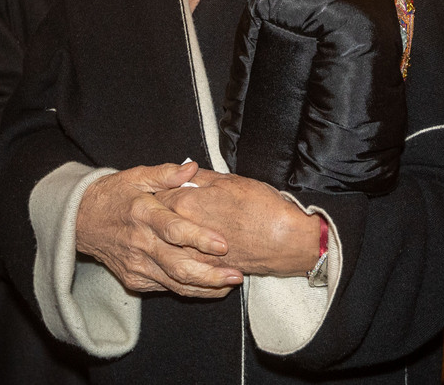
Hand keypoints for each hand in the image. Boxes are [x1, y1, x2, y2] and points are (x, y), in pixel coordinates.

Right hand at [75, 161, 241, 297]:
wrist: (80, 220)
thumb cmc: (113, 195)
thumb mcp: (136, 176)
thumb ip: (166, 174)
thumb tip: (193, 168)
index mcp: (142, 213)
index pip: (173, 230)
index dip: (199, 239)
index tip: (223, 244)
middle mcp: (140, 242)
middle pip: (178, 266)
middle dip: (211, 274)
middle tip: (237, 274)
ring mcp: (136, 264)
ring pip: (175, 283)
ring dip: (205, 286)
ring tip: (230, 282)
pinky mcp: (134, 279)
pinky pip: (166, 288)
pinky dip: (189, 289)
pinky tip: (209, 285)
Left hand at [156, 170, 320, 276]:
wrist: (286, 239)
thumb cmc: (261, 206)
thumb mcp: (228, 180)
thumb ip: (198, 177)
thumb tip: (183, 172)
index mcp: (186, 203)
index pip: (157, 197)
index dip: (157, 194)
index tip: (158, 193)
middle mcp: (185, 231)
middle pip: (157, 225)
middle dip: (157, 219)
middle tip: (162, 215)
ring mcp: (194, 254)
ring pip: (168, 249)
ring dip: (167, 242)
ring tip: (174, 235)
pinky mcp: (207, 272)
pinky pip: (185, 269)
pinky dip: (184, 262)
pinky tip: (188, 255)